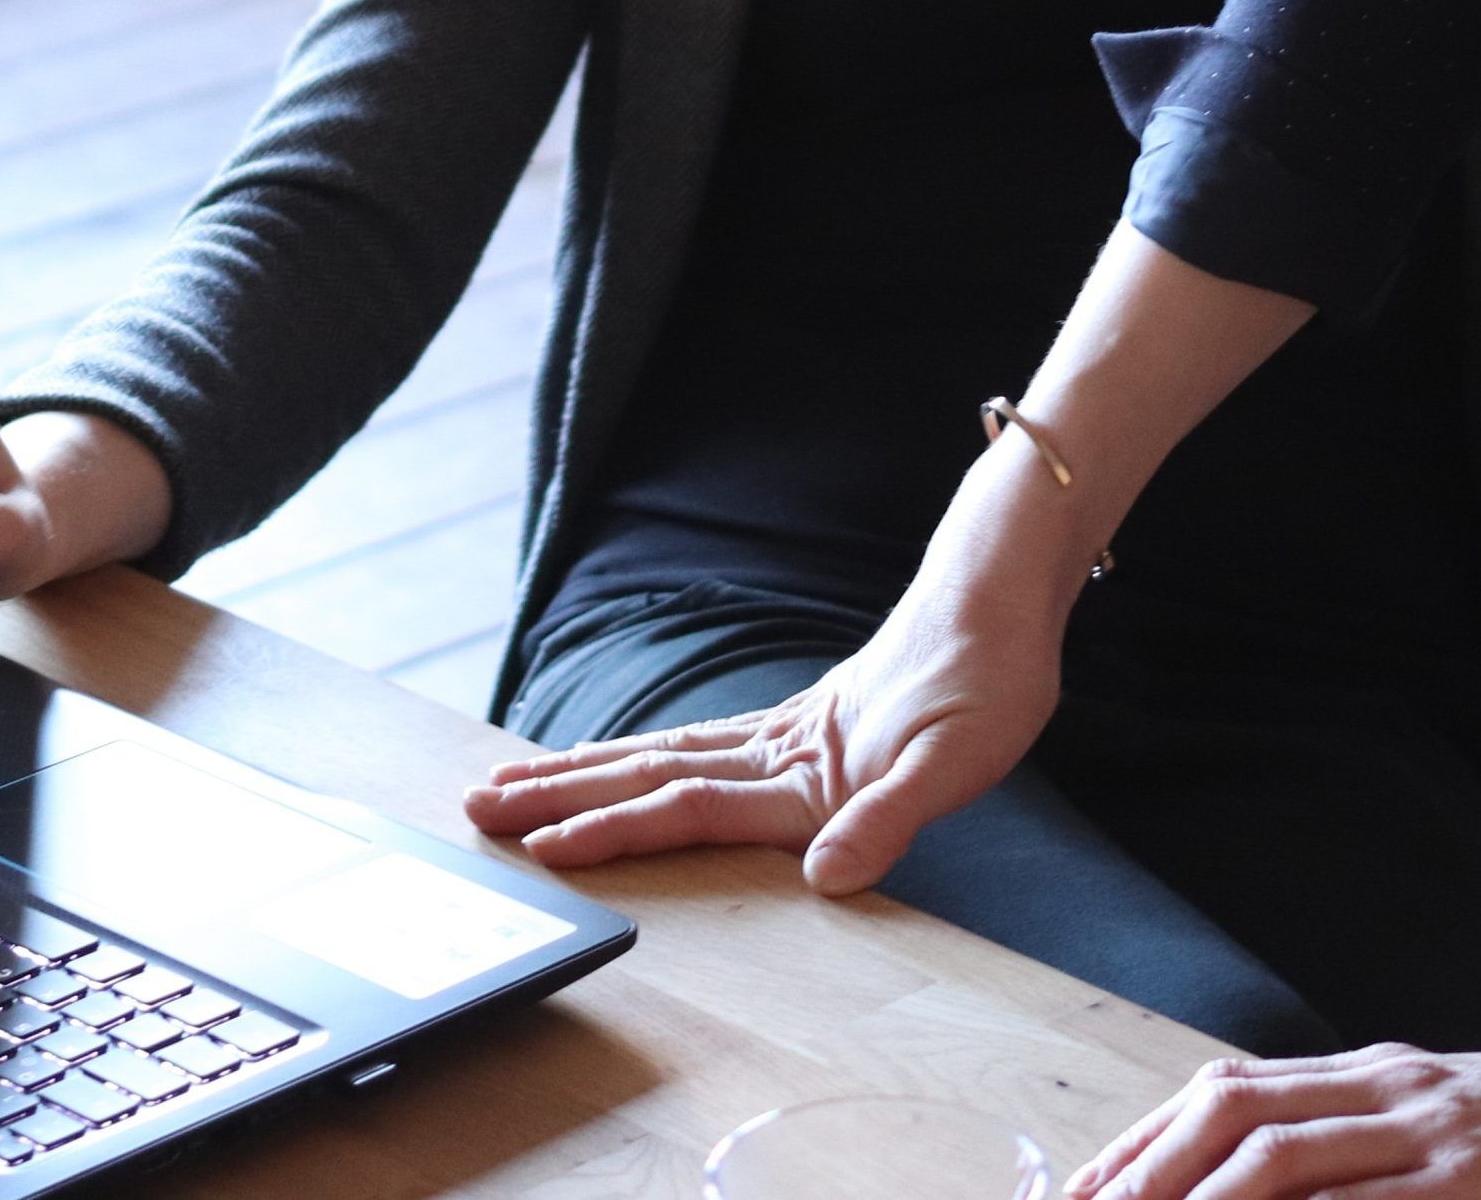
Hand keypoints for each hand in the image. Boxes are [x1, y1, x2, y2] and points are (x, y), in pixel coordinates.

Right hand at [462, 556, 1065, 893]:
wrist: (1000, 601)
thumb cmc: (987, 684)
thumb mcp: (955, 764)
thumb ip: (889, 820)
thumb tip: (829, 878)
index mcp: (804, 771)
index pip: (689, 806)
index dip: (617, 831)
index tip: (546, 848)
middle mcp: (778, 749)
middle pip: (649, 774)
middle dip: (562, 796)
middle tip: (481, 808)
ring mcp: (783, 733)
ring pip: (661, 755)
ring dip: (586, 772)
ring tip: (517, 782)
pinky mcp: (800, 724)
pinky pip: (697, 746)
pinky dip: (644, 756)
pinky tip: (625, 761)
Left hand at [1072, 1041, 1480, 1199]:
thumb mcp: (1447, 1115)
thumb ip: (1364, 1135)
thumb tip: (1267, 1166)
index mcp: (1376, 1072)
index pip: (1230, 1090)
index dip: (1150, 1136)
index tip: (1089, 1185)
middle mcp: (1388, 1092)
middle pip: (1233, 1110)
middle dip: (1150, 1164)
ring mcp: (1428, 1138)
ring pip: (1282, 1154)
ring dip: (1201, 1196)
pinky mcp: (1468, 1186)